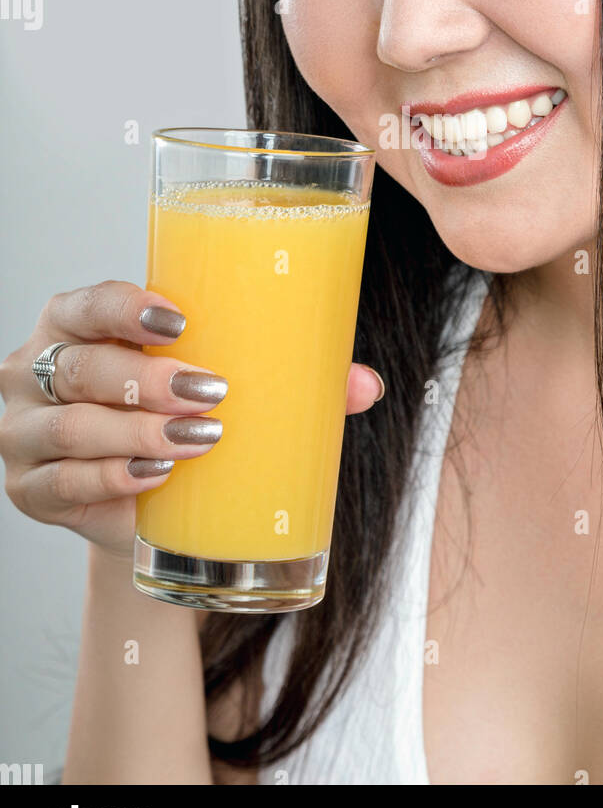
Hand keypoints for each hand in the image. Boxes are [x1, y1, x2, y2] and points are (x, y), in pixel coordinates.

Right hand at [0, 280, 384, 562]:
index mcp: (75, 323)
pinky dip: (110, 479)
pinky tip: (153, 475)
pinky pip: (62, 483)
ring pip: (71, 427)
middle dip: (145, 379)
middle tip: (209, 391)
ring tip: (196, 438)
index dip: (125, 308)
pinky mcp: (30, 490)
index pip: (85, 303)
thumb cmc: (178, 415)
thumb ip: (287, 376)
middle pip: (79, 367)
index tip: (179, 319)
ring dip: (136, 432)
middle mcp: (36, 371)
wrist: (151, 503)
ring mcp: (24, 432)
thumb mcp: (220, 383)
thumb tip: (364, 384)